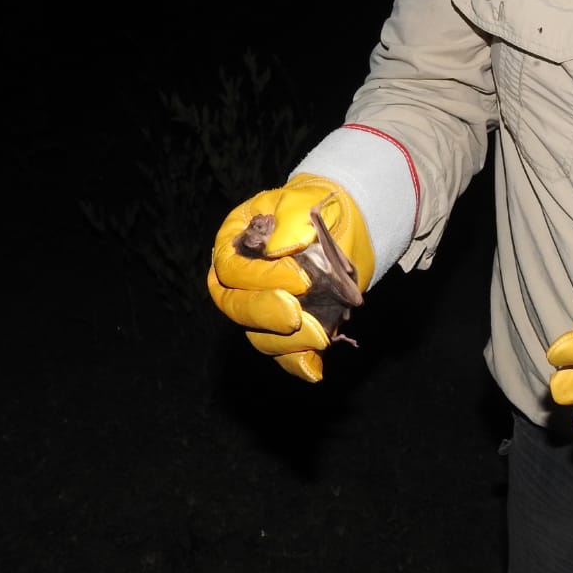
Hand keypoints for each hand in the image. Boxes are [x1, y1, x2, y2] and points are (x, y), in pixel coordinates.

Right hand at [207, 175, 374, 381]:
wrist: (339, 221)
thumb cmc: (312, 208)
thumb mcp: (300, 202)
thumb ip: (289, 221)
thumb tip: (281, 250)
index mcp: (233, 245)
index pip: (233, 269)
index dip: (262, 278)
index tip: (300, 278)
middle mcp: (239, 281)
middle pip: (236, 307)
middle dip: (266, 314)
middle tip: (297, 316)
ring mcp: (262, 307)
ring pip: (259, 336)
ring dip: (287, 341)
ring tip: (320, 335)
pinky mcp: (287, 328)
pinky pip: (284, 353)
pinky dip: (298, 363)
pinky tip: (315, 369)